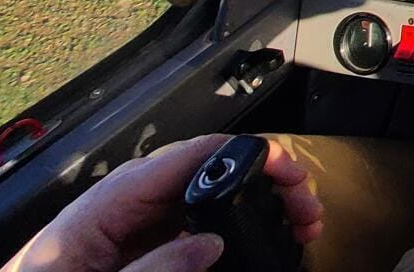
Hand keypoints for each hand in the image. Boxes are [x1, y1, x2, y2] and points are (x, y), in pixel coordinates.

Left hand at [3, 135, 322, 271]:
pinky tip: (261, 236)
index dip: (247, 153)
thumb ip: (152, 268)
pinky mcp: (142, 246)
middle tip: (305, 205)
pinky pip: (197, 223)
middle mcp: (125, 204)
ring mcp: (135, 225)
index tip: (286, 171)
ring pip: (211, 196)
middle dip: (266, 179)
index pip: (190, 155)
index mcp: (108, 202)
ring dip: (259, 203)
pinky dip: (237, 224)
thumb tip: (210, 243)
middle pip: (210, 171)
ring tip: (297, 221)